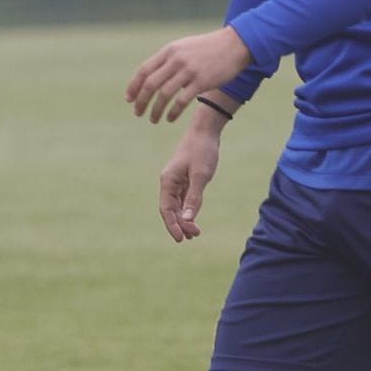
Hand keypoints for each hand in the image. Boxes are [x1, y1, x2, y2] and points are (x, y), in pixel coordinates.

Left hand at [127, 27, 250, 122]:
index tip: (129, 99)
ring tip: (153, 120)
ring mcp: (189, 71)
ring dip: (155, 110)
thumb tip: (150, 74)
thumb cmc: (207, 48)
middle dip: (141, 101)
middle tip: (137, 113)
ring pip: (164, 94)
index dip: (134, 86)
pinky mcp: (202, 81)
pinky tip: (170, 119)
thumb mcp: (183, 47)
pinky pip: (182, 101)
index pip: (144, 70)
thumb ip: (167, 59)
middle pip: (150, 84)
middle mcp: (176, 60)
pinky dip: (173, 112)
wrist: (235, 44)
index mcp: (169, 51)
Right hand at [158, 112, 223, 240]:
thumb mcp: (201, 176)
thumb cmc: (202, 151)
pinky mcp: (185, 179)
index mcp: (168, 181)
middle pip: (170, 209)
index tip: (180, 239)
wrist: (205, 132)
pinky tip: (194, 219)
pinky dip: (188, 210)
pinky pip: (183, 199)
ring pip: (177, 206)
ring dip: (184, 219)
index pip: (166, 209)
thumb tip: (189, 219)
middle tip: (194, 237)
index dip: (172, 225)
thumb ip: (194, 198)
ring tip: (195, 233)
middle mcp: (169, 182)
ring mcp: (176, 181)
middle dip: (180, 224)